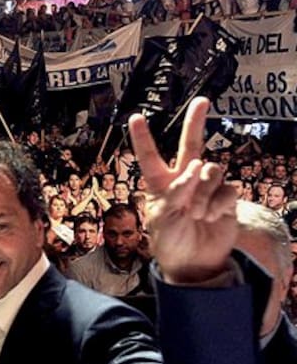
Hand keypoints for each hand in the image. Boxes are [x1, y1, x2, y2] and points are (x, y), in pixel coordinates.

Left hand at [129, 97, 236, 283]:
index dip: (143, 138)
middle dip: (196, 122)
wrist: (193, 262)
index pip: (150, 157)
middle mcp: (184, 180)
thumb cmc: (170, 242)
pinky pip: (227, 190)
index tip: (135, 117)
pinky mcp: (226, 197)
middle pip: (191, 145)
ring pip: (211, 170)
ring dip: (203, 193)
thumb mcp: (162, 219)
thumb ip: (176, 192)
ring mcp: (207, 187)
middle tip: (203, 101)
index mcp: (160, 184)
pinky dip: (218, 205)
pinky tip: (211, 218)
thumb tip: (195, 168)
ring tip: (197, 214)